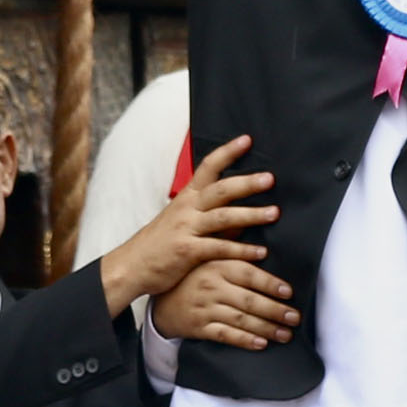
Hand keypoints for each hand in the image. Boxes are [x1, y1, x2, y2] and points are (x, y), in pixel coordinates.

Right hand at [99, 135, 277, 314]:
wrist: (132, 266)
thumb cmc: (160, 242)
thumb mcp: (181, 220)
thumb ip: (208, 213)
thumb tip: (242, 208)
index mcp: (187, 197)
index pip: (208, 167)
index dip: (227, 152)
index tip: (247, 140)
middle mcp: (187, 209)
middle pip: (221, 190)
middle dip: (247, 183)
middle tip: (271, 179)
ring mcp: (186, 229)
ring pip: (223, 217)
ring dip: (251, 214)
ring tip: (274, 213)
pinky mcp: (187, 251)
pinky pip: (218, 248)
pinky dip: (241, 250)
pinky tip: (261, 251)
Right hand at [150, 259, 296, 351]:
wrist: (161, 303)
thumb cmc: (191, 279)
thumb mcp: (207, 257)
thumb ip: (232, 248)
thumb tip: (256, 234)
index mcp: (216, 266)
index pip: (248, 274)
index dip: (270, 284)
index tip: (288, 292)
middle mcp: (211, 287)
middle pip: (249, 300)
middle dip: (275, 310)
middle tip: (294, 317)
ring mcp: (205, 308)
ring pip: (241, 319)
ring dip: (266, 328)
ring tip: (285, 334)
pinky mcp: (199, 327)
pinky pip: (225, 335)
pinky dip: (244, 340)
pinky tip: (261, 343)